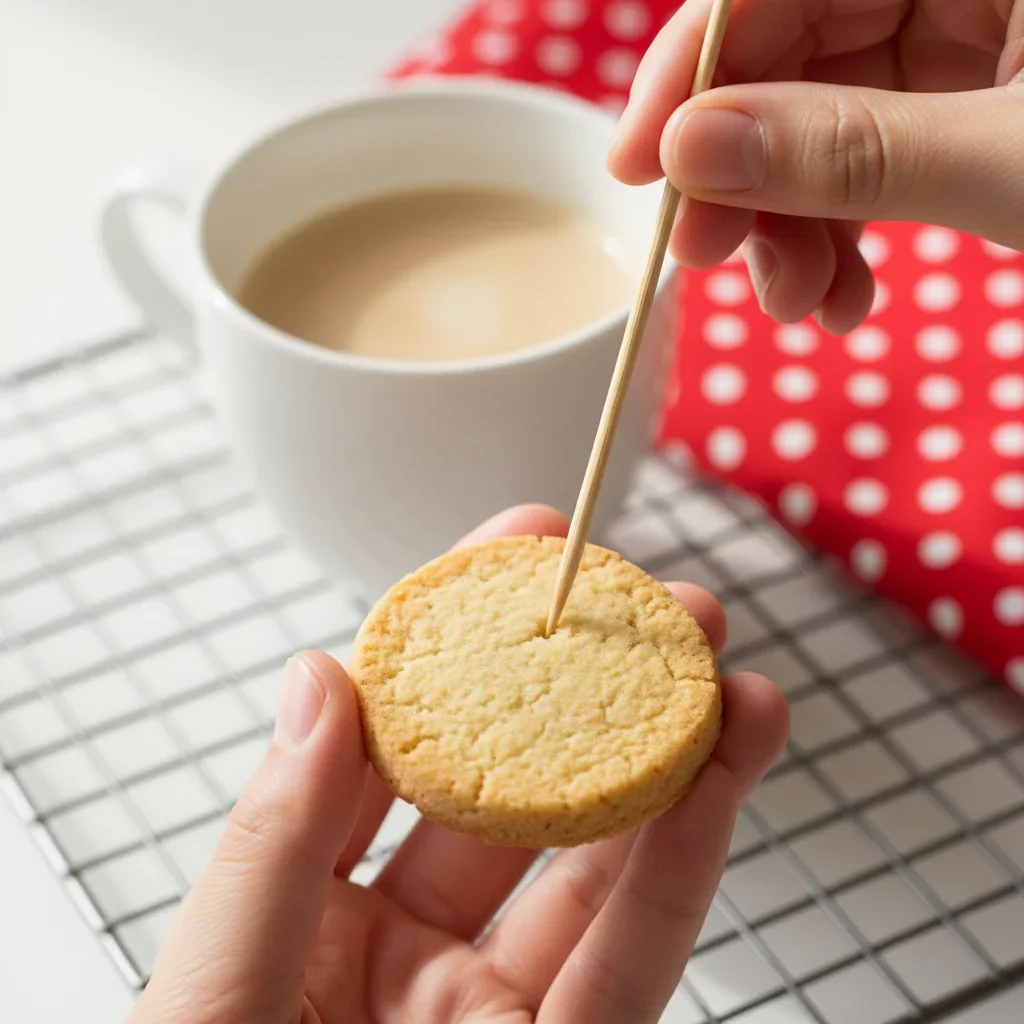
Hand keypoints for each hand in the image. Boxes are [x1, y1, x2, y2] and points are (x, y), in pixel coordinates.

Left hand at [126, 504, 787, 1023]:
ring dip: (672, 760)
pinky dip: (685, 861)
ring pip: (600, 864)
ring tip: (726, 672)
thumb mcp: (211, 999)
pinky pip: (637, 955)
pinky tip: (720, 777)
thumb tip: (321, 677)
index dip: (456, 640)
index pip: (398, 745)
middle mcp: (412, 955)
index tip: (510, 549)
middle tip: (653, 602)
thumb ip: (271, 843)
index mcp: (310, 919)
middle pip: (519, 792)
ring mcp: (495, 1014)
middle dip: (591, 687)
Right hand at [608, 0, 1023, 333]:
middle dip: (742, 173)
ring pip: (815, 124)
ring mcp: (959, 45)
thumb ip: (850, 150)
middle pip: (785, 56)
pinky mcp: (958, 111)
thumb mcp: (1006, 161)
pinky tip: (839, 296)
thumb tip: (691, 152)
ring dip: (787, 227)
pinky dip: (839, 236)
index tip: (635, 165)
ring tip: (799, 300)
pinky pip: (864, 164)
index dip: (689, 67)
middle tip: (706, 256)